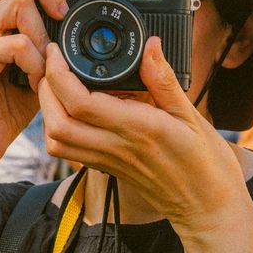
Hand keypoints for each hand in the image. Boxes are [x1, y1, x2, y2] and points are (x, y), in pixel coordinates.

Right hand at [0, 0, 77, 175]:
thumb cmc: (11, 103)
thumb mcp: (41, 62)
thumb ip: (53, 38)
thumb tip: (85, 18)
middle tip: (63, 11)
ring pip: (17, 2)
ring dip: (44, 31)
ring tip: (47, 60)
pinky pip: (15, 43)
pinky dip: (35, 61)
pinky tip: (36, 80)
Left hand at [37, 37, 252, 241]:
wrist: (206, 207)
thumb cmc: (205, 163)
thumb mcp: (192, 115)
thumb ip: (163, 80)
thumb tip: (149, 45)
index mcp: (138, 128)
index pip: (82, 102)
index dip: (61, 74)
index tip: (60, 51)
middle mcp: (117, 147)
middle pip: (58, 122)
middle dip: (46, 89)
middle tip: (52, 63)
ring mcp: (108, 161)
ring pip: (57, 140)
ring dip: (47, 110)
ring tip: (56, 84)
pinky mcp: (106, 169)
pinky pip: (69, 152)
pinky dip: (57, 128)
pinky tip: (69, 109)